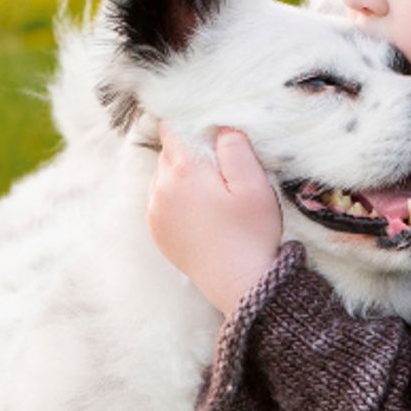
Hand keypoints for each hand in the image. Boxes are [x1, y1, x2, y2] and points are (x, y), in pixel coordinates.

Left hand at [148, 125, 283, 315]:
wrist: (241, 285)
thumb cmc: (252, 235)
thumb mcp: (255, 186)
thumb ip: (235, 148)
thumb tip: (220, 128)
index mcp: (183, 171)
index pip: (173, 129)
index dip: (191, 125)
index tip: (211, 135)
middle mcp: (161, 188)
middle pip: (168, 152)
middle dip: (190, 152)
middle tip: (220, 169)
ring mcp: (155, 211)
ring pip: (163, 176)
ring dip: (182, 176)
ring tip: (212, 194)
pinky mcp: (157, 231)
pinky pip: (161, 200)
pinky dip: (177, 198)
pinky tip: (202, 212)